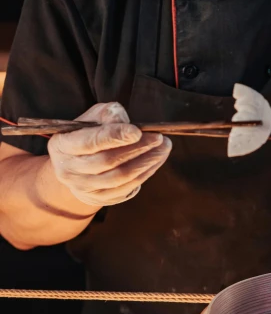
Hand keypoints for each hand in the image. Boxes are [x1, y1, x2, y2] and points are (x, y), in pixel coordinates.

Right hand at [48, 102, 171, 206]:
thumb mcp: (90, 118)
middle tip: (159, 138)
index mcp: (62, 145)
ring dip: (146, 163)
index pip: (91, 141)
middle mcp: (69, 170)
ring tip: (164, 148)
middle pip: (108, 161)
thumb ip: (107, 114)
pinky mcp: (99, 199)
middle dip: (137, 149)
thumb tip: (126, 122)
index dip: (114, 136)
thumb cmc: (86, 134)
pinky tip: (156, 161)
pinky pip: (126, 188)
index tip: (137, 131)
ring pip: (120, 177)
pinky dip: (145, 174)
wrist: (73, 166)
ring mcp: (84, 188)